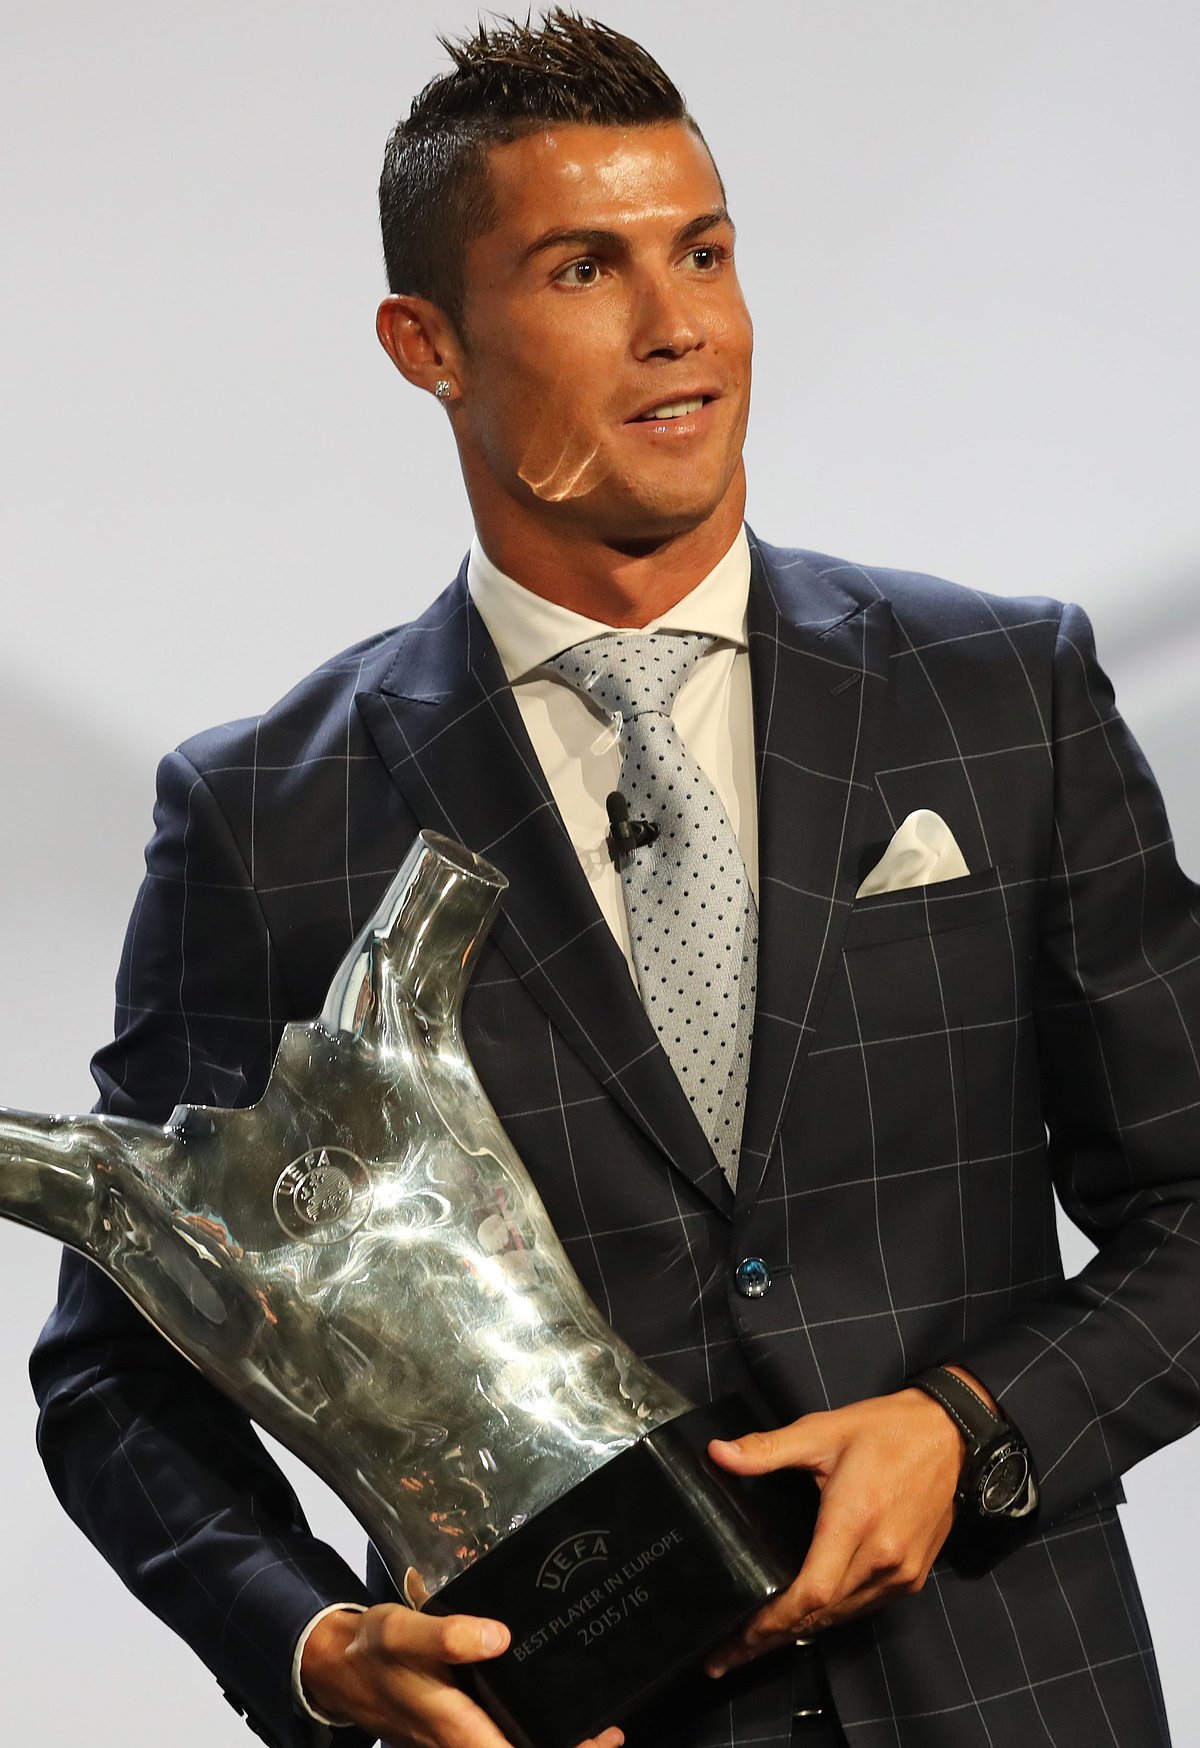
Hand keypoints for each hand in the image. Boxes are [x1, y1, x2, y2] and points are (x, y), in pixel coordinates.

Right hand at [301, 1603, 624, 1747]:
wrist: (337, 1668)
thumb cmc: (374, 1650)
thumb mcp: (403, 1632)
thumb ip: (448, 1634)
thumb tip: (498, 1637)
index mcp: (454, 1726)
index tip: (600, 1738)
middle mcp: (458, 1743)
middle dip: (565, 1747)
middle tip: (608, 1733)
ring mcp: (455, 1741)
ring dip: (548, 1744)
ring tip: (593, 1728)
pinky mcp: (452, 1731)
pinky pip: (495, 1740)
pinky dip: (526, 1733)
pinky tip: (545, 1714)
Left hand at [703, 1387, 964, 1675]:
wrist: (949, 1435)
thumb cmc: (884, 1430)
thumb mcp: (821, 1430)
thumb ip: (767, 1449)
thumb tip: (717, 1453)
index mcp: (855, 1522)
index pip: (811, 1593)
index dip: (773, 1622)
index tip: (737, 1639)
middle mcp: (882, 1558)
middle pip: (822, 1615)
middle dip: (772, 1638)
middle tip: (727, 1657)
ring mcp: (901, 1573)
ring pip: (843, 1617)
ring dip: (802, 1632)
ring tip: (757, 1646)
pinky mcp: (912, 1576)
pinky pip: (864, 1607)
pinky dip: (832, 1617)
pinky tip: (806, 1619)